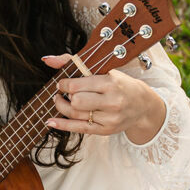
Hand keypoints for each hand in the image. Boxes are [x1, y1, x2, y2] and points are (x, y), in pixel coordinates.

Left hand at [42, 54, 165, 145]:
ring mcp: (109, 118)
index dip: (64, 85)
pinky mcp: (105, 130)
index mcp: (111, 83)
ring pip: (76, 114)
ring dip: (62, 107)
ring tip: (60, 101)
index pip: (78, 86)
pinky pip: (79, 129)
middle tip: (61, 93)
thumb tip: (47, 59)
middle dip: (64, 97)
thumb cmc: (121, 84)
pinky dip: (62, 125)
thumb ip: (75, 62)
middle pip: (76, 102)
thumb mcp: (105, 70)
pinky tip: (51, 121)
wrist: (143, 105)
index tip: (62, 84)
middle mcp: (112, 102)